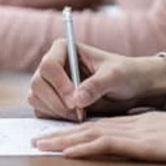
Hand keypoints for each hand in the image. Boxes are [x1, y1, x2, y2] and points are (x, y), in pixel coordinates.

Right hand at [29, 40, 165, 120]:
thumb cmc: (124, 74)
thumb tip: (77, 100)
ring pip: (36, 98)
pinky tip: (75, 117)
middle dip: (56, 102)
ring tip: (79, 115)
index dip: (59, 85)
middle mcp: (53, 64)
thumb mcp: (115, 76)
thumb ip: (96, 85)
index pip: (48, 65)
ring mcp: (50, 83)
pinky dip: (54, 117)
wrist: (130, 88)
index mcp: (64, 49)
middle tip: (77, 113)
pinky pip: (41, 110)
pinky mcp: (51, 100)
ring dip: (55, 111)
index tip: (76, 102)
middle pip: (38, 83)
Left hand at [33, 108, 165, 165]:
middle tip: (37, 139)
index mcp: (141, 122)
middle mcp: (134, 123)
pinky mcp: (143, 143)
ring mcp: (137, 132)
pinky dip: (84, 147)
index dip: (78, 129)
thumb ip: (159, 139)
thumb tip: (147, 146)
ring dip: (64, 140)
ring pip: (91, 134)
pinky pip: (107, 144)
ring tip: (41, 145)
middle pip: (90, 126)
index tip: (59, 135)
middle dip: (61, 133)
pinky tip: (68, 152)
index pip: (102, 124)